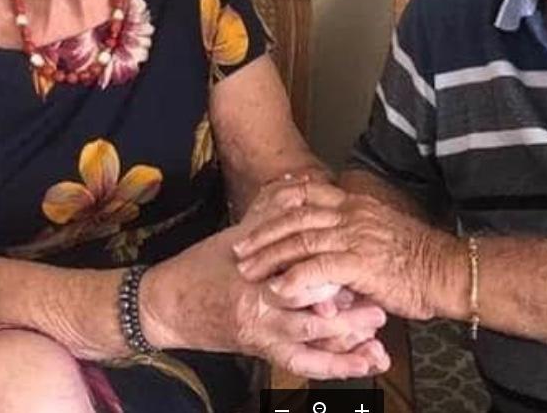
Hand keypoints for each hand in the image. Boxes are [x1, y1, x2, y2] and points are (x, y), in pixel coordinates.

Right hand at [141, 224, 389, 378]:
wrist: (166, 306)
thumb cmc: (201, 267)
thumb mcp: (237, 236)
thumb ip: (271, 211)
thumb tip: (299, 179)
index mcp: (254, 276)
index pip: (298, 276)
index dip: (330, 275)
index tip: (359, 269)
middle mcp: (258, 309)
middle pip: (309, 317)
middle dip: (347, 318)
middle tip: (380, 311)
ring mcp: (259, 334)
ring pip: (308, 345)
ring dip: (345, 347)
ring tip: (377, 349)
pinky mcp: (260, 351)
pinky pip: (301, 363)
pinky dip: (331, 366)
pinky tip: (357, 368)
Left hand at [232, 189, 460, 320]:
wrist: (447, 270)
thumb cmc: (418, 259)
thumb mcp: (382, 236)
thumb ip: (353, 238)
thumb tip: (331, 247)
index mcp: (357, 204)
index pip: (309, 193)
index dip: (279, 202)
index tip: (258, 211)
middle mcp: (352, 214)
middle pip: (296, 216)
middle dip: (264, 232)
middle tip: (240, 247)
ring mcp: (355, 236)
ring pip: (301, 239)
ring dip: (270, 255)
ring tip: (248, 270)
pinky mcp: (360, 262)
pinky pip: (318, 268)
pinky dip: (295, 279)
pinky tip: (279, 289)